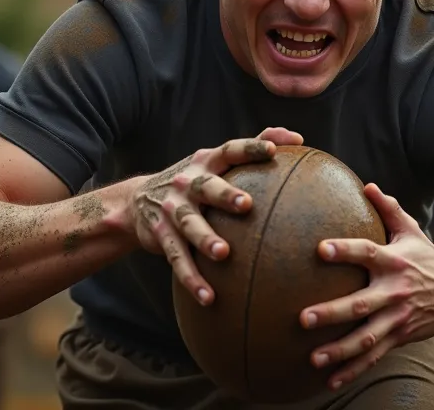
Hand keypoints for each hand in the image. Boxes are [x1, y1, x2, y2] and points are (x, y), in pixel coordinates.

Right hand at [131, 127, 303, 305]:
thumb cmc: (193, 182)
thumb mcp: (214, 162)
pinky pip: (177, 258)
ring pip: (190, 225)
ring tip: (223, 254)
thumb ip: (251, 149)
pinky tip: (208, 297)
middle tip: (246, 204)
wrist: (136, 203)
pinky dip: (192, 278)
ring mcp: (172, 209)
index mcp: (205, 162)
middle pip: (207, 187)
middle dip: (225, 195)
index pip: (230, 150)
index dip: (251, 148)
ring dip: (205, 239)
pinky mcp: (161, 235)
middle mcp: (187, 182)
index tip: (274, 151)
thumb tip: (297, 137)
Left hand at [300, 184, 433, 389]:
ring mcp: (397, 318)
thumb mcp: (412, 232)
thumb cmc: (428, 259)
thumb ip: (389, 209)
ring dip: (340, 350)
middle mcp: (395, 292)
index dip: (346, 250)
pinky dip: (353, 370)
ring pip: (366, 338)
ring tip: (314, 358)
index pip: (368, 253)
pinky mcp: (399, 338)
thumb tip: (366, 185)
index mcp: (395, 262)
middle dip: (332, 313)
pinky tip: (330, 380)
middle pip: (361, 304)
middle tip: (303, 318)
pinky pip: (374, 358)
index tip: (320, 249)